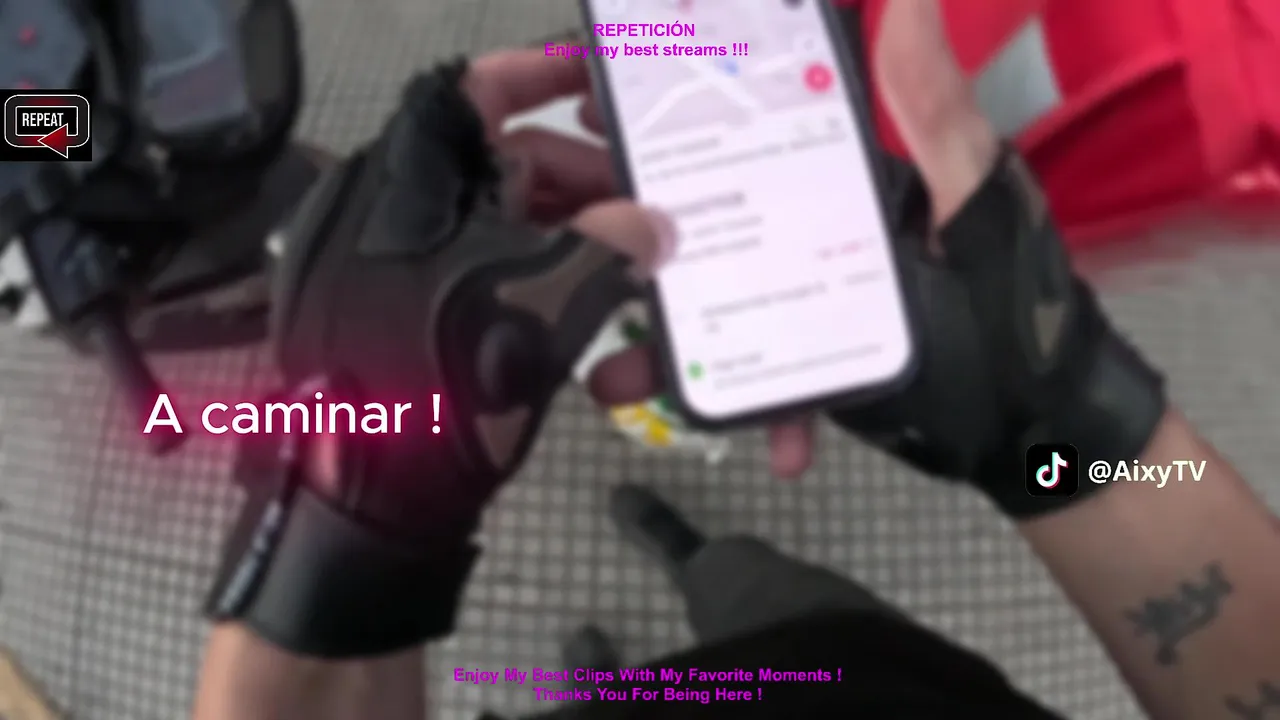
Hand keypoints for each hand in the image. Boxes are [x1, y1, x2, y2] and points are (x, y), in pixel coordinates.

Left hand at [268, 51, 666, 540]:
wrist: (374, 491)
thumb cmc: (442, 369)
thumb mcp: (539, 297)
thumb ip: (610, 247)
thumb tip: (654, 226)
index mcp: (415, 183)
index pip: (472, 93)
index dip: (536, 74)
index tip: (598, 83)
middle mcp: (409, 213)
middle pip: (508, 163)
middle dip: (587, 178)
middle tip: (653, 205)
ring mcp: (417, 270)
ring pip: (512, 225)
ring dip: (579, 234)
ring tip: (642, 260)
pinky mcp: (433, 319)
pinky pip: (501, 275)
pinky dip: (550, 279)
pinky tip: (600, 302)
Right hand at [588, 0, 1165, 516]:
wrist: (1044, 428)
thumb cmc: (1020, 306)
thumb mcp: (978, 207)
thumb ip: (937, 116)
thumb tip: (914, 2)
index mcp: (847, 178)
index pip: (747, 130)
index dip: (675, 113)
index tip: (603, 99)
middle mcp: (815, 231)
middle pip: (706, 220)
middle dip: (628, 228)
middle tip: (565, 229)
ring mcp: (809, 303)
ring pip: (715, 309)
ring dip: (664, 344)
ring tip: (614, 376)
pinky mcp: (814, 365)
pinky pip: (765, 384)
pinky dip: (761, 417)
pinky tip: (770, 450)